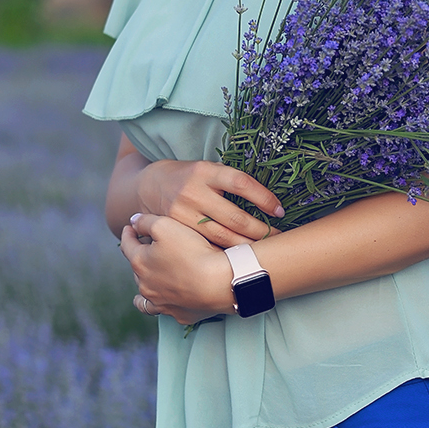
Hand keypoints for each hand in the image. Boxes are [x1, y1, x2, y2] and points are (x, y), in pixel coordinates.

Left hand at [121, 211, 235, 325]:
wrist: (220, 283)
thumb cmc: (193, 252)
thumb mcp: (166, 226)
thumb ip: (146, 222)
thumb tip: (133, 221)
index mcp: (139, 263)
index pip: (127, 245)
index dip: (128, 234)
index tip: (130, 228)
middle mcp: (145, 286)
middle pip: (137, 269)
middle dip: (140, 258)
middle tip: (149, 249)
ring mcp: (161, 303)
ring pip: (145, 296)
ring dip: (146, 285)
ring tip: (148, 280)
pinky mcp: (179, 314)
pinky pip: (166, 309)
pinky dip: (164, 303)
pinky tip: (168, 300)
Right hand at [134, 158, 283, 248]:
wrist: (148, 186)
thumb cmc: (189, 177)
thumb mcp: (208, 169)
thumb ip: (230, 182)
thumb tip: (267, 203)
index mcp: (206, 171)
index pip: (241, 183)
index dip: (263, 198)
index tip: (280, 211)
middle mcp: (193, 191)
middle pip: (234, 216)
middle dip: (261, 230)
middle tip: (279, 237)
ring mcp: (182, 213)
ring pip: (221, 236)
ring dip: (247, 246)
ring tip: (265, 250)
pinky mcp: (175, 230)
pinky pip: (205, 246)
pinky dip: (224, 253)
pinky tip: (239, 259)